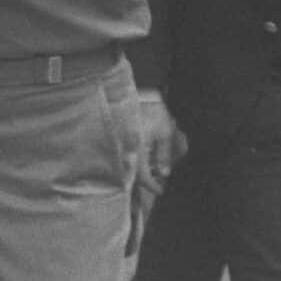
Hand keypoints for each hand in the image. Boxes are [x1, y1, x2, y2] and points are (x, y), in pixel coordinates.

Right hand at [130, 89, 182, 216]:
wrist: (137, 91)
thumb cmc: (152, 111)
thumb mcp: (164, 132)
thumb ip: (164, 154)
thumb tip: (164, 173)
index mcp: (136, 151)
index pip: (143, 177)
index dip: (153, 186)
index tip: (161, 190)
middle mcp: (125, 150)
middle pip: (133, 174)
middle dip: (145, 180)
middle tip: (157, 181)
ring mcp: (119, 143)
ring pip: (127, 165)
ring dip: (139, 170)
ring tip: (150, 169)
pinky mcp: (116, 137)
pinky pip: (123, 154)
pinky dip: (132, 159)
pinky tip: (139, 156)